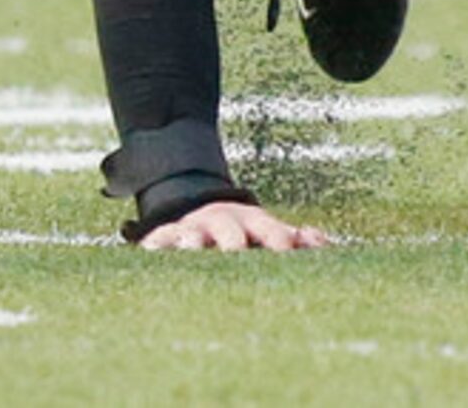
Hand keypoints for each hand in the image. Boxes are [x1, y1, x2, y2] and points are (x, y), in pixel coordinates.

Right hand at [135, 200, 330, 251]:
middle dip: (235, 243)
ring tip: (190, 247)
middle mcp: (226, 223)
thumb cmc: (247, 234)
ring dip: (193, 241)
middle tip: (237, 253)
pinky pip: (158, 240)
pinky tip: (151, 253)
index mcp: (257, 224)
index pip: (273, 233)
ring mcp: (195, 228)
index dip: (279, 243)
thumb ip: (299, 241)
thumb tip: (316, 240)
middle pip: (232, 233)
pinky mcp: (165, 236)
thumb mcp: (272, 234)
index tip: (286, 255)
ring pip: (194, 234)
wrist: (205, 212)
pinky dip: (155, 246)